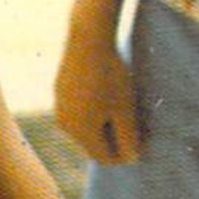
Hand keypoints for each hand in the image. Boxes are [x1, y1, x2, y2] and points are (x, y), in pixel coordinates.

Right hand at [55, 28, 141, 163]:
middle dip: (112, 137)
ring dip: (102, 122)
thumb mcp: (125, 109)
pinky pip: (77, 110)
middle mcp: (66, 125)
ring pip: (85, 126)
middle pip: (93, 143)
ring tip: (118, 101)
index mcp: (82, 133)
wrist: (87, 40)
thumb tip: (130, 158)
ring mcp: (59, 108)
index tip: (140, 138)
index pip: (104, 158)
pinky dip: (91, 108)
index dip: (124, 154)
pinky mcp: (59, 92)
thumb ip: (128, 138)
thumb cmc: (111, 76)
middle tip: (131, 117)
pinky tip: (103, 89)